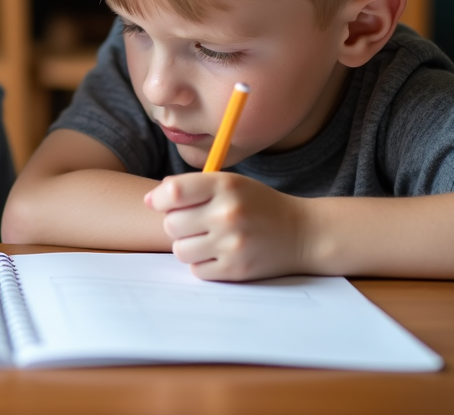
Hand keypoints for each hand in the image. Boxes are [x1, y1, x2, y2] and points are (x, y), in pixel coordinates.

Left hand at [144, 173, 307, 280]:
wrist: (303, 233)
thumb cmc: (259, 205)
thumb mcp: (230, 184)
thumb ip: (191, 187)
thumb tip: (150, 200)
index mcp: (225, 185)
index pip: (173, 192)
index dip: (160, 200)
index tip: (162, 204)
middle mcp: (227, 213)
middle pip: (171, 224)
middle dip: (178, 225)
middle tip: (195, 224)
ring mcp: (232, 243)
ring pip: (180, 250)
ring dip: (188, 247)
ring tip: (207, 239)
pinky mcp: (236, 269)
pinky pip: (196, 270)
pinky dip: (203, 264)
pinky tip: (219, 254)